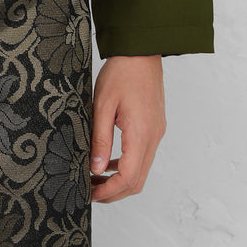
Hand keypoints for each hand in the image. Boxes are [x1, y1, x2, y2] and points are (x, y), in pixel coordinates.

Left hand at [89, 54, 165, 202]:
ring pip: (141, 170)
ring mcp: (157, 133)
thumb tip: (96, 169)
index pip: (129, 177)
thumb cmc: (121, 73)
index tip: (90, 194)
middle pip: (138, 180)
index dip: (109, 191)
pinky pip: (142, 155)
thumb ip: (100, 139)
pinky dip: (127, 165)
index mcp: (141, 133)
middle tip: (90, 192)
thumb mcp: (102, 104)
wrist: (141, 51)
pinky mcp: (155, 127)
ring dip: (120, 180)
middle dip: (114, 192)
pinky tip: (108, 161)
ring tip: (95, 179)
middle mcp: (154, 137)